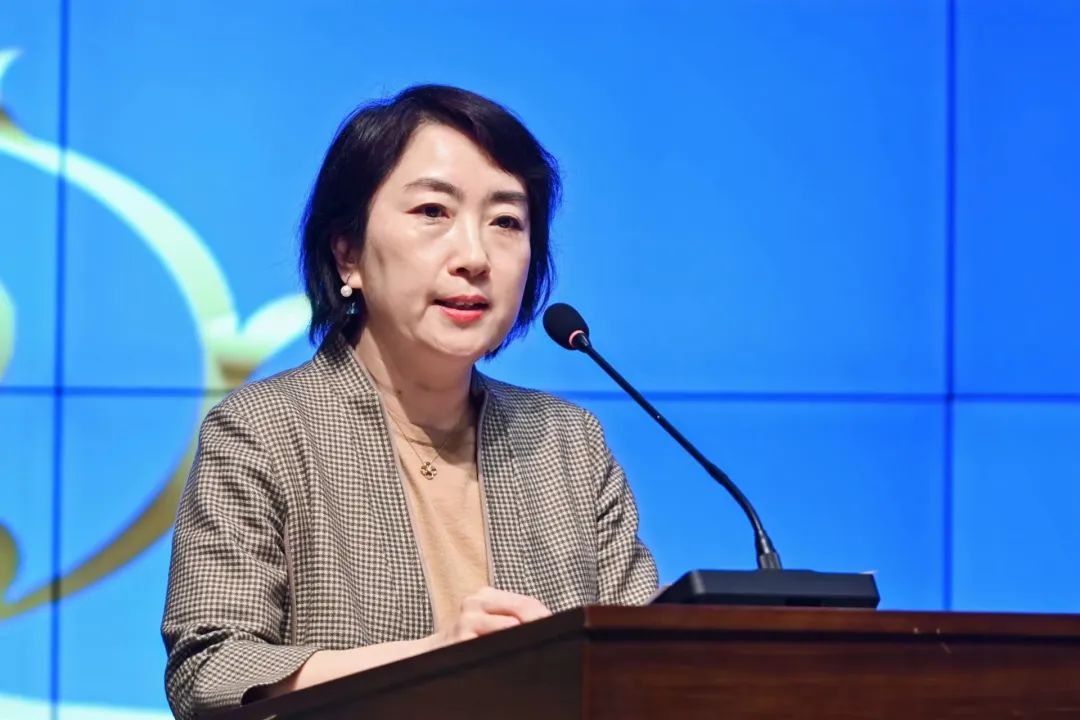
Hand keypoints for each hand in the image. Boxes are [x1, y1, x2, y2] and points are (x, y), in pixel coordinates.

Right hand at [427, 586, 550, 650]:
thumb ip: (510, 618)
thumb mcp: (485, 622)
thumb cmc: (465, 640)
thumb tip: (546, 623)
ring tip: (541, 644)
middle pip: (523, 609)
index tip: (560, 627)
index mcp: (485, 595)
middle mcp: (476, 601)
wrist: (428, 654)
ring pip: (512, 625)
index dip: (544, 615)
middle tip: (556, 636)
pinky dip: (508, 647)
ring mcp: (468, 618)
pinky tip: (515, 652)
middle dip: (541, 623)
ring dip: (528, 635)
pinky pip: (495, 642)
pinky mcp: (462, 637)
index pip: (526, 602)